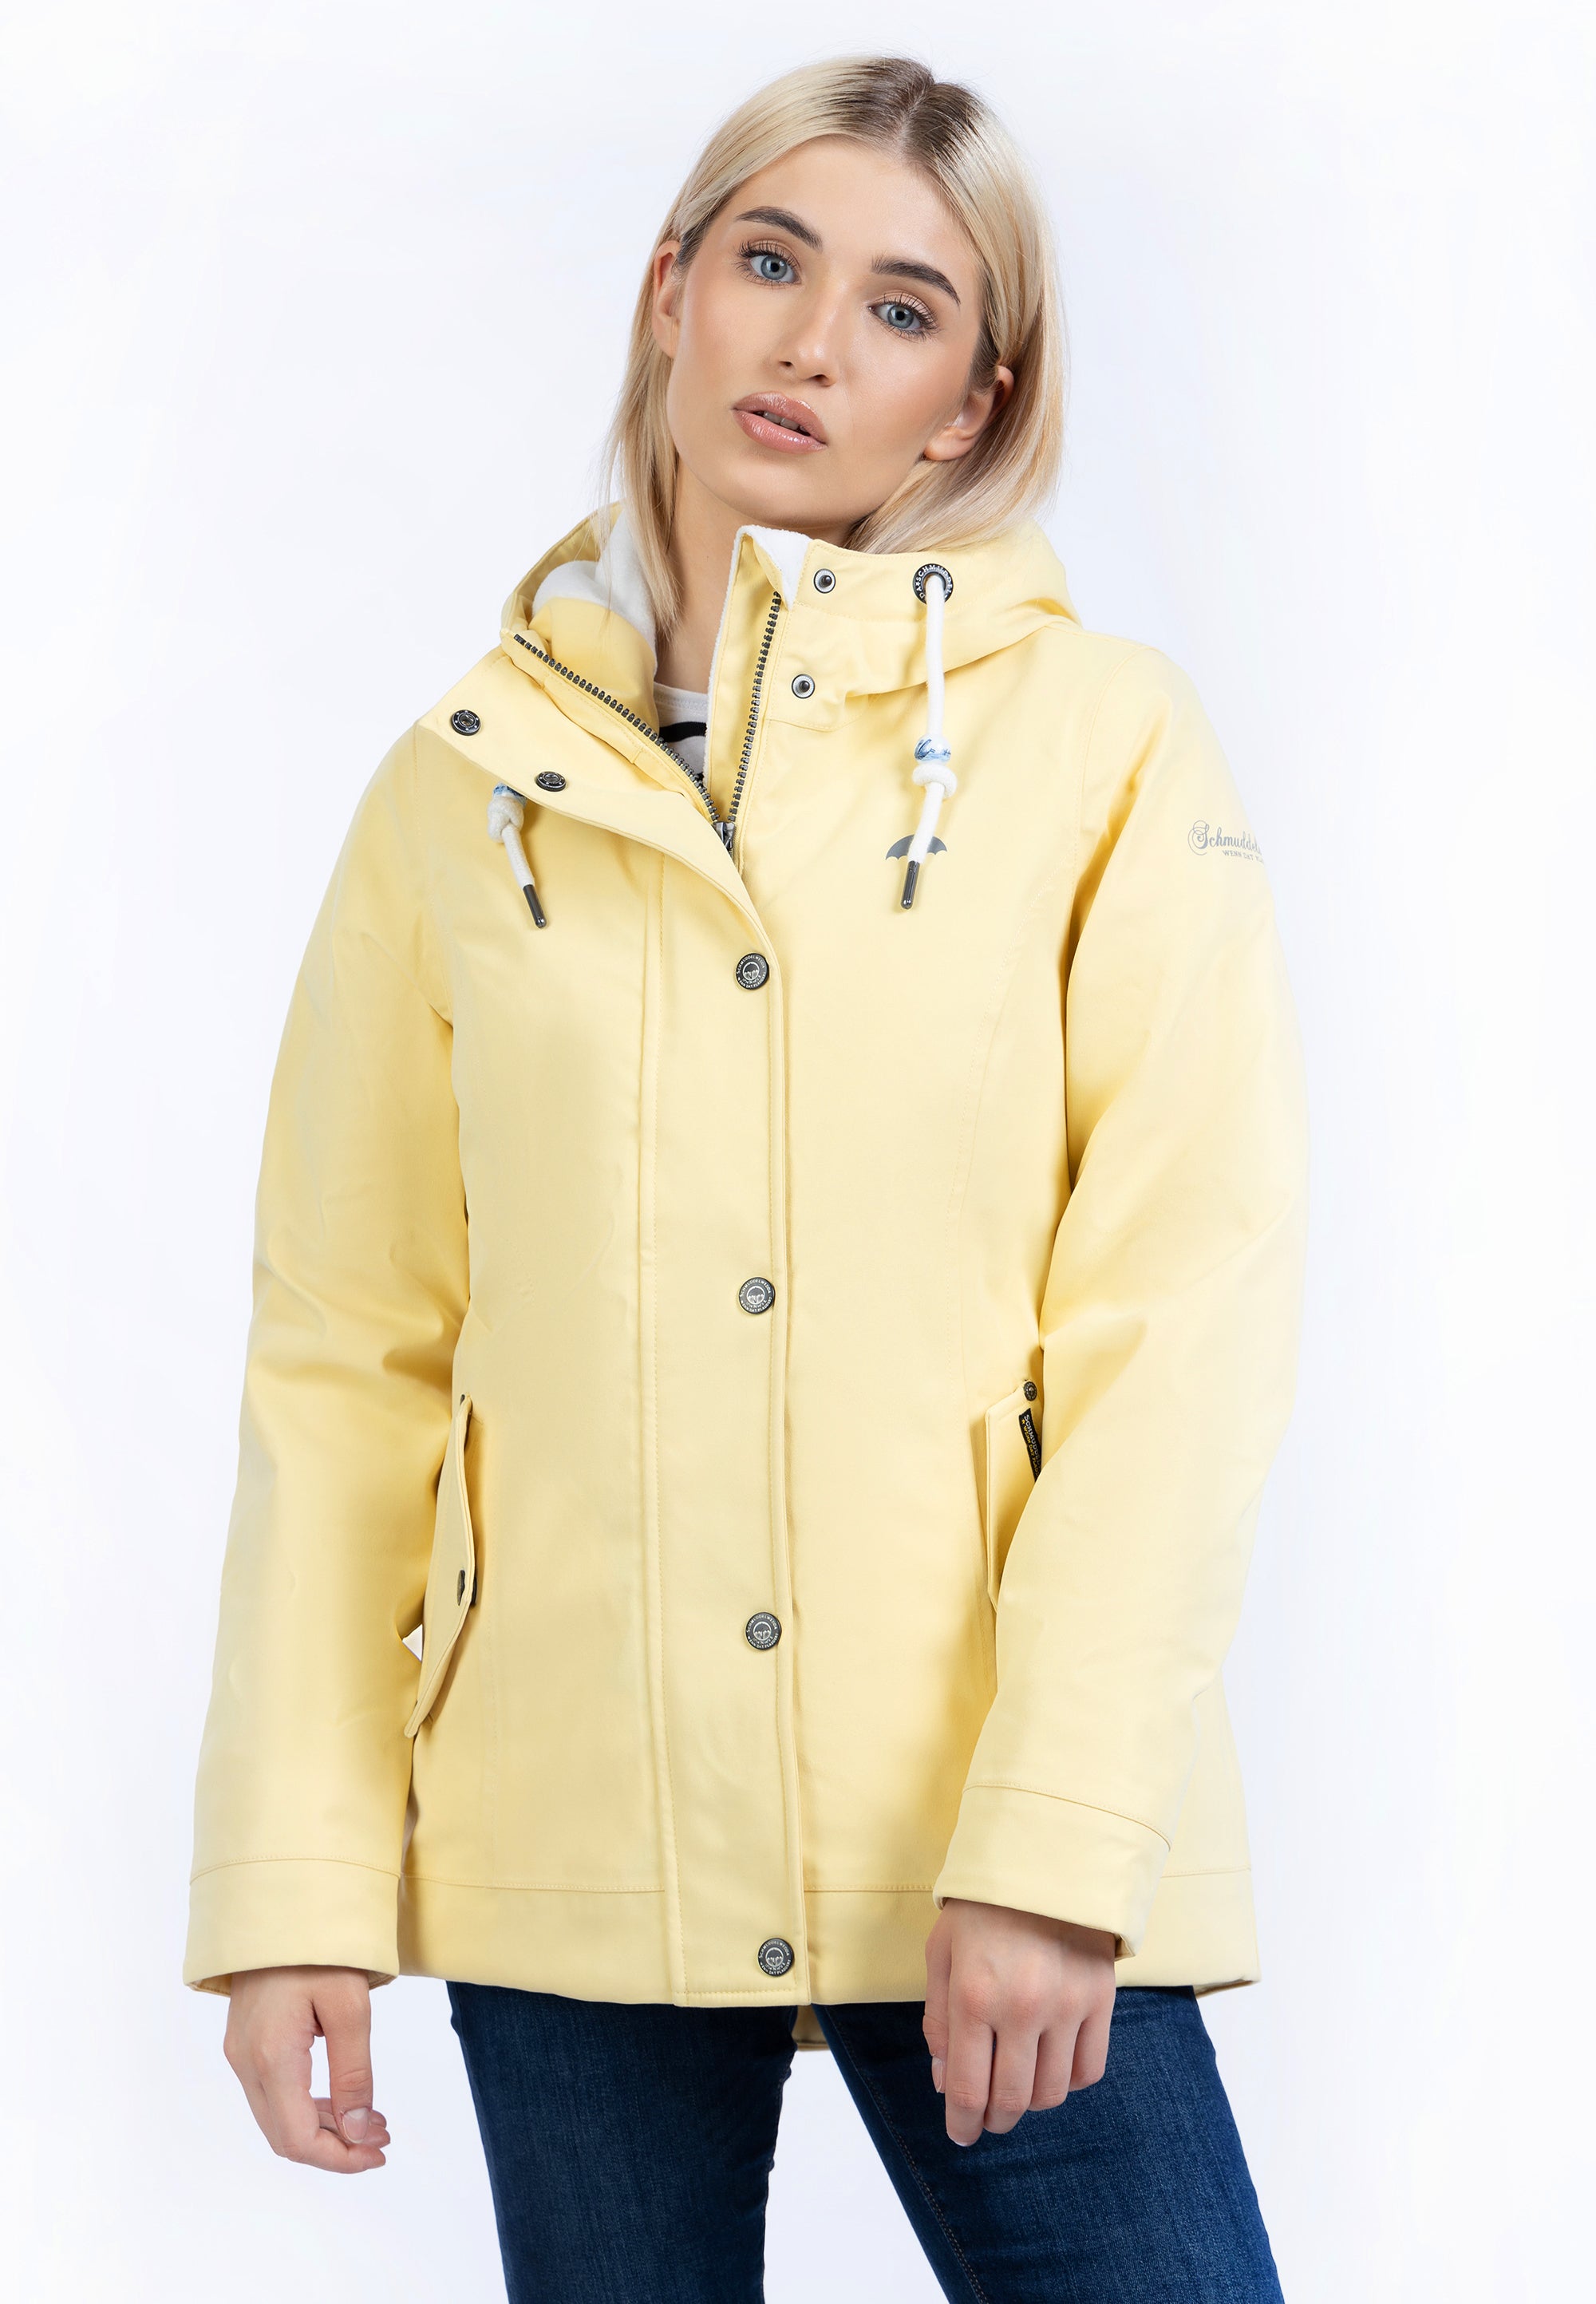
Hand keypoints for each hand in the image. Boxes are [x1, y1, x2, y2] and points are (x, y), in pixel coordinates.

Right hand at [223, 1965, 390, 2171]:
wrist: (278, 1902)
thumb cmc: (318, 1946)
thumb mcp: (350, 2006)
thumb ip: (354, 2073)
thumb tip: (357, 2133)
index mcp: (271, 2058)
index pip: (297, 2139)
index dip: (338, 2158)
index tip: (377, 2154)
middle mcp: (246, 2063)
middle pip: (285, 2134)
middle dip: (335, 2146)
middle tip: (381, 2138)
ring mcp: (241, 2052)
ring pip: (278, 2116)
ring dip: (324, 2127)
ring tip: (372, 2122)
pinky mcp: (246, 2041)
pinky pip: (274, 2092)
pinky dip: (309, 2104)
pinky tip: (343, 2098)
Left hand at [923, 1898, 1116, 2144]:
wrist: (1043, 1860)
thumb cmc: (982, 1908)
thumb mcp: (942, 1953)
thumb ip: (938, 2021)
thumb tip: (945, 2083)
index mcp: (973, 1995)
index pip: (968, 2087)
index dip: (963, 2123)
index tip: (962, 2134)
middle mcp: (1021, 2007)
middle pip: (1011, 2099)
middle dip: (995, 2119)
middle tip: (988, 2118)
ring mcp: (1066, 2005)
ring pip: (1052, 2092)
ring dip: (1031, 2103)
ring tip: (1018, 2088)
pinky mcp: (1100, 1999)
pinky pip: (1090, 2069)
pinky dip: (1069, 2081)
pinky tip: (1051, 2065)